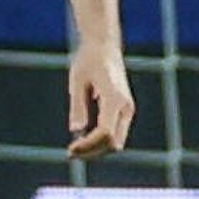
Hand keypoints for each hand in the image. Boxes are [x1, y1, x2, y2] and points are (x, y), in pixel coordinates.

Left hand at [66, 40, 134, 159]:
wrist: (104, 45)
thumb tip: (76, 130)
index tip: (71, 148)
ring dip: (97, 149)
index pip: (105, 133)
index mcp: (115, 98)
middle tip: (70, 153)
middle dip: (93, 151)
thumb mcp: (77, 81)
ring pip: (116, 142)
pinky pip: (115, 134)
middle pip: (113, 143)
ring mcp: (127, 109)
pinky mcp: (124, 110)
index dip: (88, 145)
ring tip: (75, 149)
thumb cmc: (88, 60)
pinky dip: (101, 141)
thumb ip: (78, 106)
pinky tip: (83, 140)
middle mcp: (125, 106)